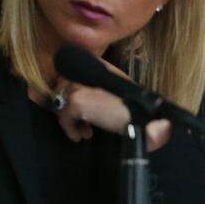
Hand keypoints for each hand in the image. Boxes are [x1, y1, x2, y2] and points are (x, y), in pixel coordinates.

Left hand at [49, 58, 172, 151]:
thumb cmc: (135, 107)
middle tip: (83, 123)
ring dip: (72, 120)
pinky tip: (82, 136)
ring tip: (84, 131)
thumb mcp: (119, 89)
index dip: (73, 94)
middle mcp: (86, 72)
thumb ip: (100, 88)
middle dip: (69, 108)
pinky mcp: (76, 101)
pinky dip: (71, 130)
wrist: (142, 117)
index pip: (72, 77)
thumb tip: (78, 96)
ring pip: (61, 105)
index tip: (80, 111)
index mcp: (98, 67)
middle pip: (62, 90)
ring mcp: (79, 86)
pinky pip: (64, 118)